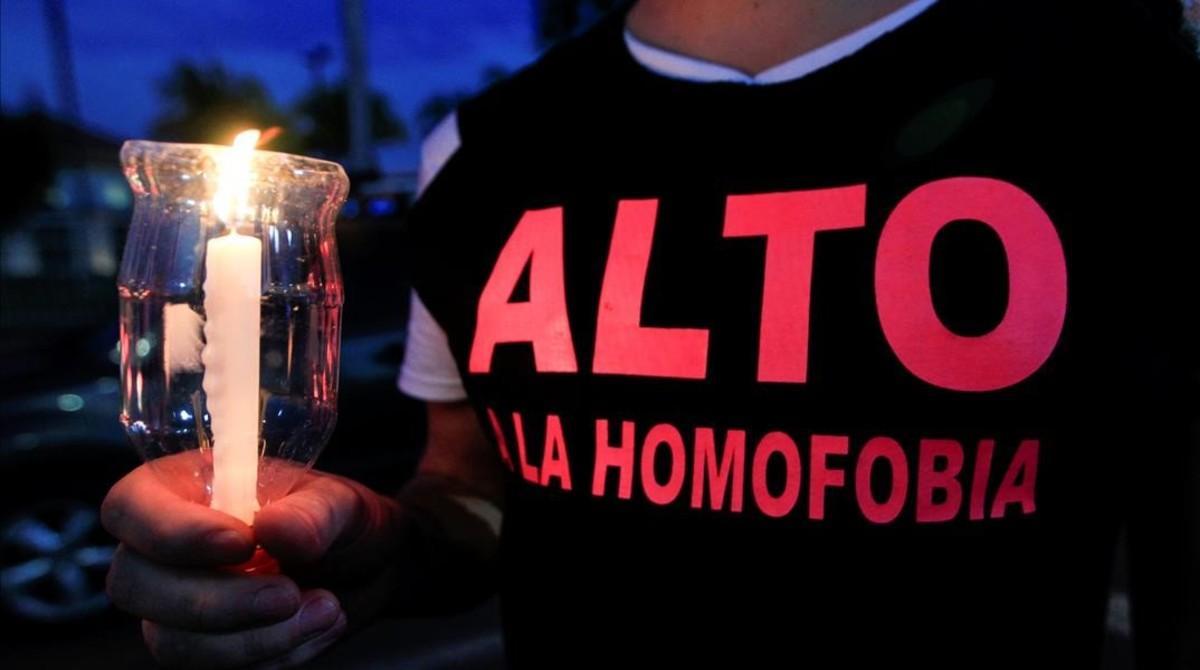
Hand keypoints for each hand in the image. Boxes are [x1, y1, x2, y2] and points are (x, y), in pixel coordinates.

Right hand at [101, 464, 404, 668]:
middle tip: (289, 593)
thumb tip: (273, 529)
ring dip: (254, 638)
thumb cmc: (338, 521)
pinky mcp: (206, 649)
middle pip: (136, 585)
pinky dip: (274, 657)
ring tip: (326, 610)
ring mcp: (177, 606)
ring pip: (172, 642)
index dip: (172, 532)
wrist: (367, 568)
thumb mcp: (342, 503)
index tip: (243, 544)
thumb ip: (314, 512)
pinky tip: (320, 628)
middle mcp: (165, 551)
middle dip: (217, 601)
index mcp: (185, 489)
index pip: (131, 506)